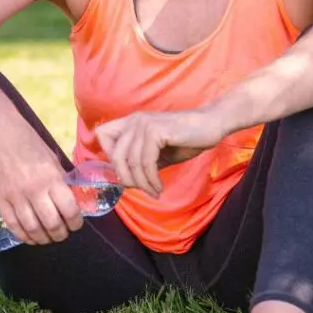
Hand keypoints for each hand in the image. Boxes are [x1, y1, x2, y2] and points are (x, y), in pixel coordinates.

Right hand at [0, 111, 81, 245]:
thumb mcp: (51, 158)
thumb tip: (70, 199)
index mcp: (51, 177)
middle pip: (52, 224)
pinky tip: (30, 237)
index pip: (69, 209)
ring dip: (43, 238)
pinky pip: (13, 224)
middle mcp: (34, 189)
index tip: (77, 225)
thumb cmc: (28, 141)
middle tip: (63, 234)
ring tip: (48, 238)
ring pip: (32, 228)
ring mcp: (15, 195)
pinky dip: (23, 235)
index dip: (76, 222)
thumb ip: (59, 180)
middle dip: (61, 234)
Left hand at [95, 107, 225, 196]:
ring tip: (154, 191)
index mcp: (131, 122)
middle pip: (115, 155)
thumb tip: (125, 180)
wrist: (210, 125)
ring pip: (132, 162)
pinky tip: (159, 186)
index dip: (108, 155)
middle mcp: (134, 120)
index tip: (125, 171)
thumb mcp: (157, 152)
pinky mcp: (155, 131)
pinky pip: (146, 162)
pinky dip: (151, 179)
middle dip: (126, 178)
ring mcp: (144, 124)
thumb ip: (140, 160)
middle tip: (141, 189)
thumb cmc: (186, 139)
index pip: (102, 134)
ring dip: (143, 183)